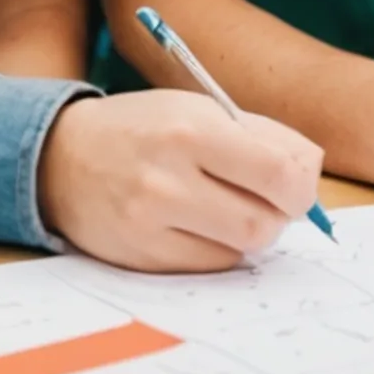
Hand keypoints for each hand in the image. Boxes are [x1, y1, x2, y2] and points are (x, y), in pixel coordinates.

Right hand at [36, 90, 323, 271]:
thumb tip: (311, 173)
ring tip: (230, 207)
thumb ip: (264, 136)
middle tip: (268, 201)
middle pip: (263, 223)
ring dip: (250, 232)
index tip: (298, 187)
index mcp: (191, 129)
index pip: (278, 174)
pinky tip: (200, 224)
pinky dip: (219, 248)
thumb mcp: (200, 109)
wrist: (62, 157)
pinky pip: (208, 264)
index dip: (302, 188)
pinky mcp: (141, 257)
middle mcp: (168, 178)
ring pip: (239, 249)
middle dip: (279, 215)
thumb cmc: (145, 129)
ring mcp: (151, 222)